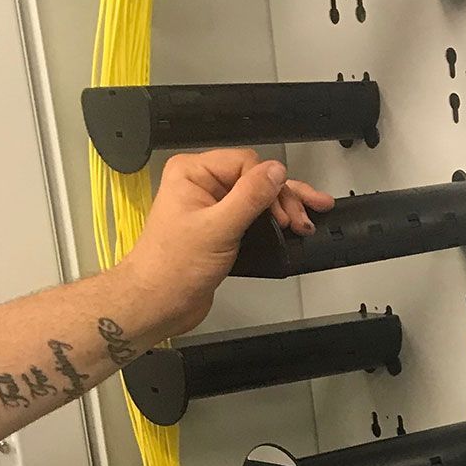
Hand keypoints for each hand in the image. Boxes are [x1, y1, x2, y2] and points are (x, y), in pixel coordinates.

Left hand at [119, 148, 335, 340]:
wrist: (159, 302)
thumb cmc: (172, 267)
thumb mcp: (217, 228)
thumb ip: (249, 197)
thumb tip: (276, 171)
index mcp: (192, 173)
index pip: (246, 163)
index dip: (268, 187)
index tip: (280, 215)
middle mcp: (201, 185)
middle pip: (255, 179)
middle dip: (282, 199)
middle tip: (301, 220)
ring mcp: (211, 207)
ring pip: (257, 199)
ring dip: (283, 211)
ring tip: (306, 223)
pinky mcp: (220, 229)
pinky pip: (251, 218)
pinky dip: (272, 224)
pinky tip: (290, 229)